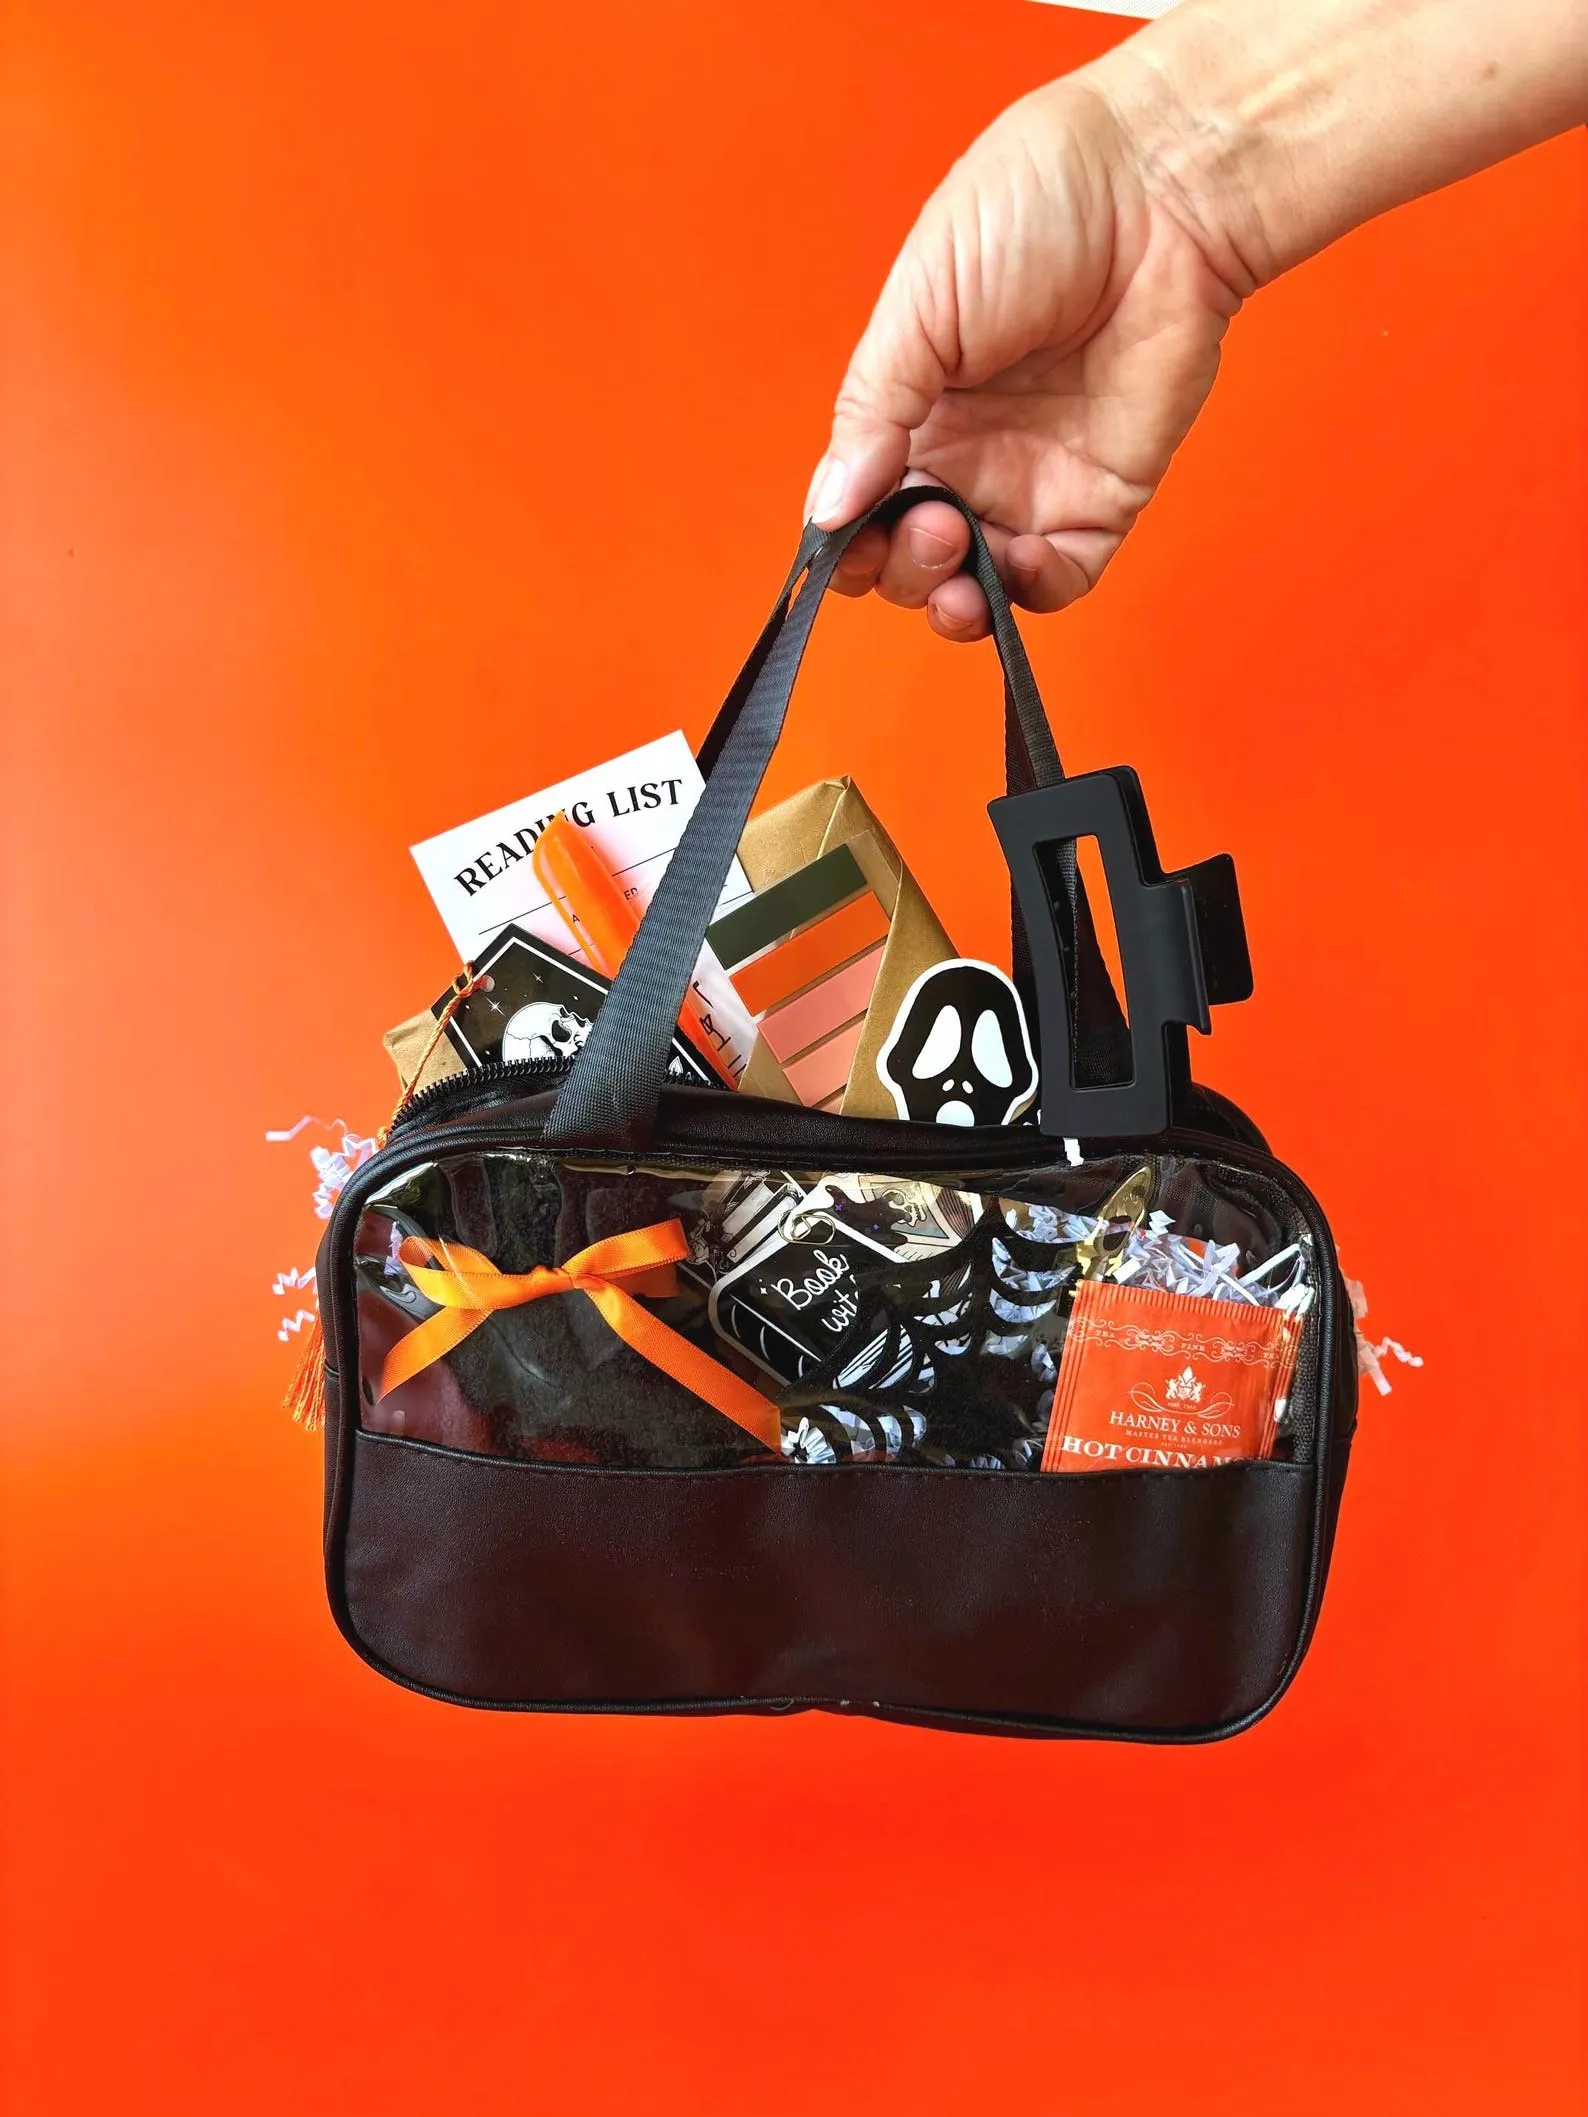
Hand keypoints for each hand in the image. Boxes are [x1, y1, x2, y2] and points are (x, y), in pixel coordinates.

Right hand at [806, 72, 1248, 640]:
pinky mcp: (1100, 500)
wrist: (1154, 188)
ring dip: (950, 596)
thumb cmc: (1031, 210)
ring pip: (974, 584)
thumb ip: (872, 413)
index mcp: (909, 407)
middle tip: (925, 520)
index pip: (857, 506)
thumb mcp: (919, 306)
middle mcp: (965, 455)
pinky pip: (1055, 580)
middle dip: (898, 565)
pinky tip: (1012, 564)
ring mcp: (1031, 483)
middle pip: (907, 557)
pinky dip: (1024, 592)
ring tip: (953, 550)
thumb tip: (828, 509)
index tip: (842, 538)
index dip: (843, 540)